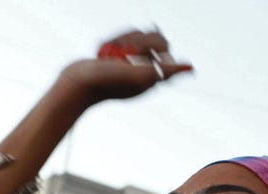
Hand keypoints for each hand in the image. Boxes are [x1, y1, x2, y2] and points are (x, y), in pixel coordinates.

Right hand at [57, 30, 191, 105]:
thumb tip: (191, 67)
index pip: (165, 49)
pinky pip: (120, 38)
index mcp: (152, 76)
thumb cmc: (106, 82)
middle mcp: (143, 69)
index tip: (136, 53)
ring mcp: (128, 62)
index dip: (153, 45)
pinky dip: (110, 41)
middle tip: (122, 54)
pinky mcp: (115, 55)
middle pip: (151, 39)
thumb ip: (166, 71)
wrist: (76, 84)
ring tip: (109, 54)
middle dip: (135, 41)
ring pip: (135, 35)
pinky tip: (101, 52)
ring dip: (121, 40)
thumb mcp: (139, 76)